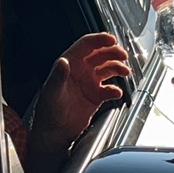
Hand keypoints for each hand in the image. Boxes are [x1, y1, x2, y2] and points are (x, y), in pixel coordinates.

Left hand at [32, 33, 131, 147]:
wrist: (54, 133)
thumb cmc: (48, 111)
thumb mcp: (52, 92)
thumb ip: (58, 76)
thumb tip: (62, 62)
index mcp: (69, 64)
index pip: (86, 45)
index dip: (99, 40)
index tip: (111, 40)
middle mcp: (81, 71)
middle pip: (101, 54)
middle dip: (113, 52)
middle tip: (123, 55)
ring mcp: (89, 83)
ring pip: (108, 69)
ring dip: (118, 68)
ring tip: (125, 72)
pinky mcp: (96, 96)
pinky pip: (109, 89)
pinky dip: (115, 90)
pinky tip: (116, 93)